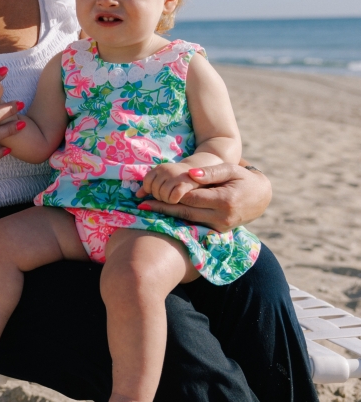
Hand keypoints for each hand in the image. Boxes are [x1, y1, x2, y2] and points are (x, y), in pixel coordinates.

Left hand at [136, 163, 270, 231]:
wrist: (261, 197)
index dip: (168, 196)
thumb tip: (190, 174)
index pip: (190, 199)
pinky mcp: (218, 231)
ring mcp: (220, 227)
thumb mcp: (230, 170)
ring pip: (188, 221)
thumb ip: (211, 172)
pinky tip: (163, 216)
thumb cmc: (243, 178)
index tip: (149, 194)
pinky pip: (195, 225)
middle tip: (141, 206)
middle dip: (162, 209)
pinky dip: (178, 220)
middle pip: (185, 213)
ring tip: (147, 211)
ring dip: (167, 216)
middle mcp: (221, 217)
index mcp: (224, 201)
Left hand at [138, 162, 202, 204]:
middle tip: (168, 196)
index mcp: (160, 168)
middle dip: (160, 197)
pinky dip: (174, 200)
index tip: (159, 192)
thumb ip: (150, 185)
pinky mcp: (186, 184)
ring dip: (167, 200)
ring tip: (173, 198)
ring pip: (163, 195)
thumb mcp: (164, 178)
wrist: (202, 171)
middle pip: (154, 190)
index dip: (151, 190)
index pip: (147, 182)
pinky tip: (178, 199)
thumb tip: (137, 195)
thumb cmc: (180, 177)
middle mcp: (166, 170)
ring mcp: (176, 176)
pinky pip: (173, 196)